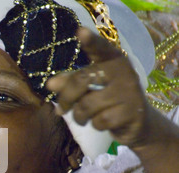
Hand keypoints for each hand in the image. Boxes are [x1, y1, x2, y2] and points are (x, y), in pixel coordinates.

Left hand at [46, 27, 152, 148]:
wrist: (137, 122)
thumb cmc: (107, 100)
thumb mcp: (89, 88)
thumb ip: (70, 82)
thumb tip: (50, 84)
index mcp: (113, 59)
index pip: (100, 48)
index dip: (90, 41)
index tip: (80, 32)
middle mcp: (123, 71)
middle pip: (83, 80)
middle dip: (66, 98)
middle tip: (62, 108)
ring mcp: (130, 91)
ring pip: (88, 105)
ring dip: (79, 116)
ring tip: (82, 117)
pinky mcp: (132, 111)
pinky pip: (100, 120)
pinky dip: (95, 125)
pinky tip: (101, 123)